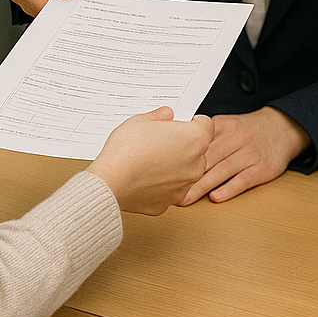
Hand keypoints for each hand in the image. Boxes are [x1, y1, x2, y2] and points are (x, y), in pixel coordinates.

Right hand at [90, 108, 213, 217]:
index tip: (179, 123)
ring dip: (174, 165)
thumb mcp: (140, 121)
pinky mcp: (170, 202)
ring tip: (150, 160)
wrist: (110, 181)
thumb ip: (159, 116)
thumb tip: (166, 115)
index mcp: (195, 139)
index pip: (206, 125)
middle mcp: (196, 165)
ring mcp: (184, 186)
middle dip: (183, 145)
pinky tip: (144, 177)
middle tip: (160, 141)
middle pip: (197, 150)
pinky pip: (170, 188)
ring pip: (185, 171)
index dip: (191, 122)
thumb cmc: (126, 150)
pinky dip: (161, 184)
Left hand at [179, 107, 310, 205]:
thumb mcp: (226, 123)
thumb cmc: (248, 130)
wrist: (283, 128)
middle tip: (168, 190)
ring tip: (185, 198)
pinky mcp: (261, 169)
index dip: (179, 157)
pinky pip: (242, 181)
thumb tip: (173, 146)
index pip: (197, 143)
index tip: (163, 170)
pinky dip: (228, 189)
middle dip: (186, 175)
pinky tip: (215, 197)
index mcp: (221, 126)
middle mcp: (235, 138)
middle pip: (206, 159)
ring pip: (221, 171)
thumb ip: (204, 135)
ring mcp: (249, 154)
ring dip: (201, 186)